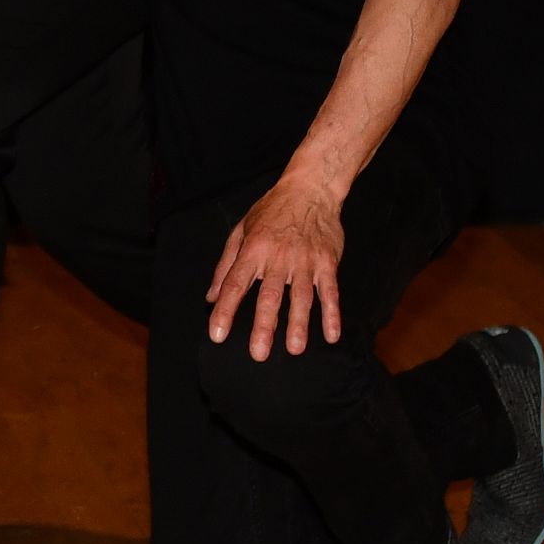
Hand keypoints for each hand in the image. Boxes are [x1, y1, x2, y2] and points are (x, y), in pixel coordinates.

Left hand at [206, 167, 350, 360]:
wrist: (310, 189)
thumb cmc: (271, 211)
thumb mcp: (241, 230)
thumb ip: (225, 265)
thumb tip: (211, 297)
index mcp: (253, 249)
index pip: (234, 284)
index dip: (225, 310)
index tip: (217, 334)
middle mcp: (278, 257)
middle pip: (269, 295)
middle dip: (264, 326)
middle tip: (258, 354)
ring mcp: (305, 260)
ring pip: (301, 297)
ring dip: (298, 324)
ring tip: (294, 349)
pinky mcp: (328, 262)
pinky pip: (330, 292)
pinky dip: (331, 314)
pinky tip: (331, 335)